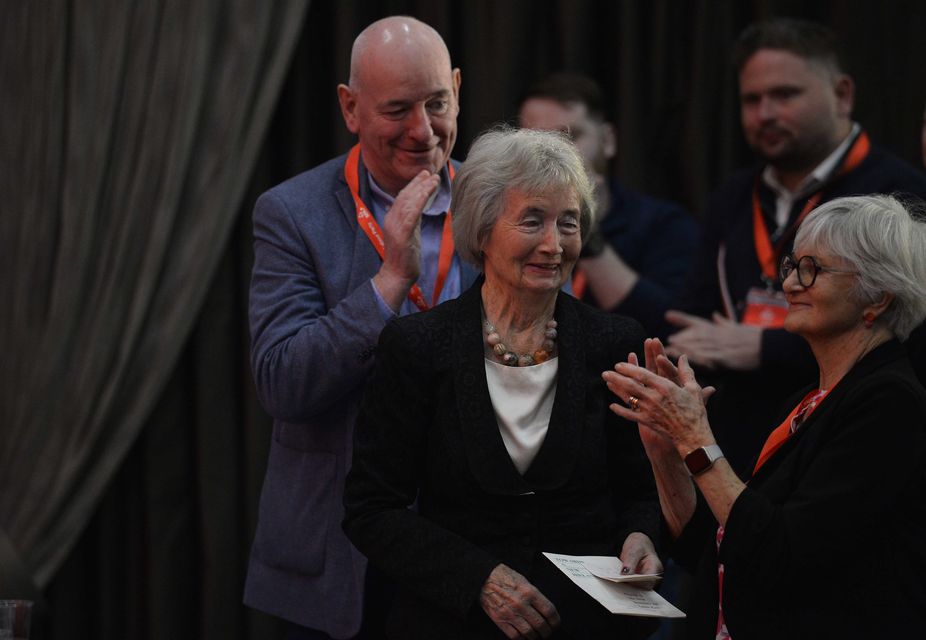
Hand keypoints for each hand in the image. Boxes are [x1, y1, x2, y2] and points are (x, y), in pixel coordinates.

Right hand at [373, 170, 439, 309]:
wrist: (397, 275)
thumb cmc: (405, 257)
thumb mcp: (408, 233)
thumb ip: (410, 220)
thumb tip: (415, 208)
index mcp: (392, 218)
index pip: (402, 197)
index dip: (413, 184)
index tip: (425, 175)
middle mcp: (391, 219)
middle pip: (405, 196)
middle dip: (418, 183)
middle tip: (430, 172)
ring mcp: (395, 227)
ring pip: (408, 202)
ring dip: (421, 189)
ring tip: (433, 179)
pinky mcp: (401, 235)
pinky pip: (411, 215)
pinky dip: (418, 202)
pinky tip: (426, 192)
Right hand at [479, 564, 559, 638]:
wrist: (483, 577)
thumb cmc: (504, 576)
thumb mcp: (524, 581)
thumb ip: (535, 595)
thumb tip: (545, 611)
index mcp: (529, 592)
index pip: (549, 611)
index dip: (556, 621)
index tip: (556, 624)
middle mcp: (521, 604)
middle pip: (541, 625)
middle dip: (547, 631)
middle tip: (548, 632)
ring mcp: (510, 613)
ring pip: (529, 633)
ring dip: (535, 637)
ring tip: (537, 635)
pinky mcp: (500, 620)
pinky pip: (515, 636)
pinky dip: (522, 638)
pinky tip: (524, 635)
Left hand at [603, 353, 713, 454]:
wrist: (692, 435)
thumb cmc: (695, 411)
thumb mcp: (693, 389)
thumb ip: (686, 371)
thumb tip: (683, 356)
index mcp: (665, 387)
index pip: (643, 374)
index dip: (629, 368)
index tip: (619, 365)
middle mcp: (655, 398)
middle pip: (631, 385)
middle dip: (617, 377)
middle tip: (606, 372)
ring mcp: (649, 410)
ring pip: (629, 397)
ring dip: (616, 389)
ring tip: (606, 382)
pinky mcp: (647, 421)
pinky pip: (630, 415)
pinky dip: (620, 410)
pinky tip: (612, 406)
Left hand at [619, 532, 662, 588]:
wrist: (637, 543)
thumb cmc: (639, 544)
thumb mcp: (635, 548)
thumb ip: (631, 561)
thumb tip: (625, 574)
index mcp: (655, 568)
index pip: (648, 581)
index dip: (637, 583)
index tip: (625, 580)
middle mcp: (651, 576)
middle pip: (642, 587)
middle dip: (630, 586)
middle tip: (617, 582)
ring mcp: (644, 579)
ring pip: (635, 587)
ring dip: (625, 585)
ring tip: (614, 581)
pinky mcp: (636, 580)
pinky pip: (630, 584)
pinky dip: (623, 582)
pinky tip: (615, 579)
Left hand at [664, 310, 761, 370]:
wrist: (766, 345)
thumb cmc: (751, 336)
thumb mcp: (735, 326)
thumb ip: (722, 322)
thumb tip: (716, 316)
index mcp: (715, 327)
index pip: (694, 322)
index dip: (680, 319)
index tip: (667, 316)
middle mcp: (713, 334)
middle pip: (689, 336)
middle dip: (675, 339)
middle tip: (657, 343)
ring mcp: (717, 346)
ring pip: (693, 347)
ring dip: (679, 349)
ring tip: (664, 353)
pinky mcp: (722, 358)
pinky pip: (704, 360)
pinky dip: (693, 360)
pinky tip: (682, 363)